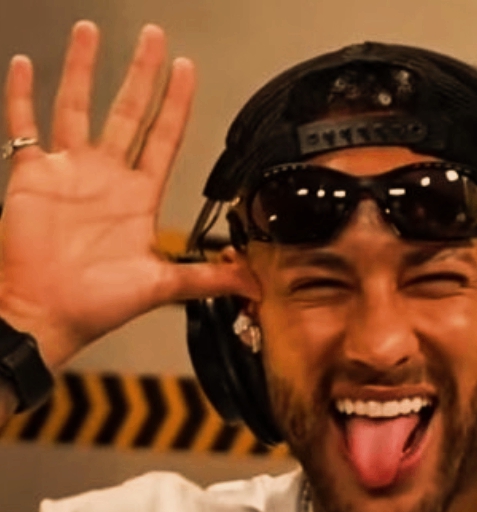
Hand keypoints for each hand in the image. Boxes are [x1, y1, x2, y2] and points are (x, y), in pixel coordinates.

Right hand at [0, 22, 259, 371]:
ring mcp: (69, 173)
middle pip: (127, 111)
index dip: (176, 103)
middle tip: (154, 38)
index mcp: (138, 197)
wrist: (48, 314)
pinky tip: (25, 65)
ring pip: (76, 106)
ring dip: (83, 70)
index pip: (163, 136)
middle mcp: (106, 177)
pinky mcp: (32, 176)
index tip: (186, 70)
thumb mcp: (163, 285)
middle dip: (141, 73)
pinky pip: (23, 126)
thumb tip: (253, 282)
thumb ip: (207, 277)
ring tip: (90, 32)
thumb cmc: (99, 303)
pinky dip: (21, 95)